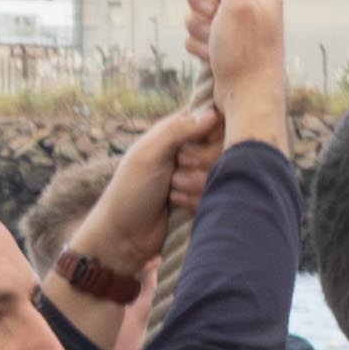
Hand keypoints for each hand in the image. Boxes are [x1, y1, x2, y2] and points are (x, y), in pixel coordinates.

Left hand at [75, 104, 221, 285]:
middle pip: (223, 146)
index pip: (212, 118)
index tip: (193, 145)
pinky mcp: (201, 197)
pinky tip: (178, 206)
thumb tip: (213, 113)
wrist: (125, 236)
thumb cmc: (131, 189)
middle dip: (200, 163)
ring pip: (221, 172)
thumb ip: (180, 129)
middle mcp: (190, 148)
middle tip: (176, 170)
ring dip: (195, 185)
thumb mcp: (150, 153)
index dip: (210, 132)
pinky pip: (216, 194)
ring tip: (172, 191)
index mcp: (176, 130)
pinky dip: (196, 201)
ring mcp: (196, 174)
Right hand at [189, 0, 291, 131]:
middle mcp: (250, 6)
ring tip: (214, 44)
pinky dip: (199, 45)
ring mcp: (235, 27)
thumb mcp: (237, 4)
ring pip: (199, 11)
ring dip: (198, 27)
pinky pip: (198, 34)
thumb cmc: (247, 53)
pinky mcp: (222, 45)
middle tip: (213, 17)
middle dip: (201, 2)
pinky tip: (211, 58)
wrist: (247, 101)